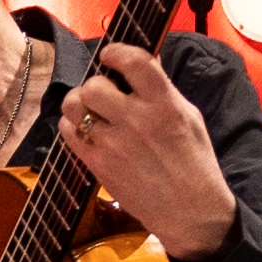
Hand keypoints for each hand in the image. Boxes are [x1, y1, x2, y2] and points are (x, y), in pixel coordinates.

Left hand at [58, 42, 235, 261]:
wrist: (190, 210)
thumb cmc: (193, 161)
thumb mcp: (189, 117)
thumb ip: (162, 90)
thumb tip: (138, 65)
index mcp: (165, 105)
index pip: (135, 62)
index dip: (116, 51)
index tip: (110, 54)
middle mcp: (137, 121)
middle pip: (93, 85)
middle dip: (96, 84)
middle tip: (105, 94)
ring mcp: (114, 144)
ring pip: (74, 106)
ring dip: (79, 103)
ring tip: (92, 110)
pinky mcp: (97, 164)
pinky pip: (68, 132)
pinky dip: (72, 126)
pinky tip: (88, 130)